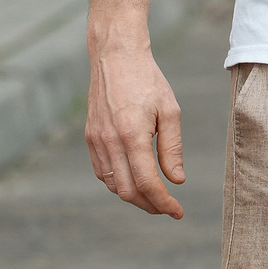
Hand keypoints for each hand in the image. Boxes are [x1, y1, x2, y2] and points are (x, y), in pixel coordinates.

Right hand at [85, 39, 187, 216]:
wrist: (115, 57)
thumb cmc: (148, 81)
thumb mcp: (170, 111)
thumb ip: (172, 148)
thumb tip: (176, 180)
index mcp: (132, 135)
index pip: (147, 183)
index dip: (163, 203)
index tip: (178, 211)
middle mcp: (109, 141)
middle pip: (127, 191)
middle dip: (150, 205)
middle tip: (169, 207)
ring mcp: (96, 140)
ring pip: (112, 185)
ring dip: (134, 196)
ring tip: (154, 196)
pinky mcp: (90, 137)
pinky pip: (102, 171)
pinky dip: (118, 182)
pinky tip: (134, 179)